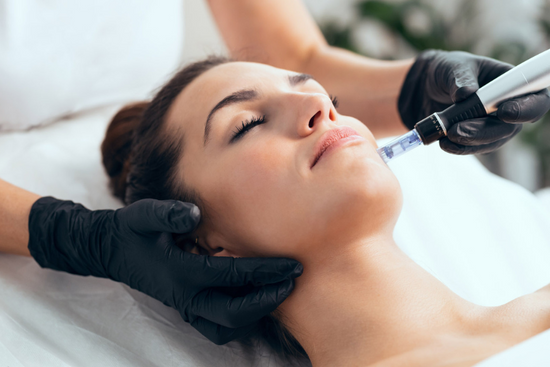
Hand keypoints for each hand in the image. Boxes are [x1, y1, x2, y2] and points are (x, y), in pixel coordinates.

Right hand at [28, 197, 302, 344]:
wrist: (111, 250)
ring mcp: (185, 307)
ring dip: (256, 313)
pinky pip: (216, 328)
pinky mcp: (185, 309)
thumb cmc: (132, 230)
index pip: (232, 276)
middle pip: (235, 312)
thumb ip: (167, 214)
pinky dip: (238, 321)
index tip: (293, 264)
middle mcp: (185, 297)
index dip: (265, 271)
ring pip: (227, 327)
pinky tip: (254, 300)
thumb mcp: (144, 214)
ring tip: (279, 290)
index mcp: (180, 272)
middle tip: (295, 278)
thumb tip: (195, 214)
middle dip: (270, 297)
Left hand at [398, 49, 549, 154]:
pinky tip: (444, 142)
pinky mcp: (477, 138)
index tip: (504, 112)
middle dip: (484, 131)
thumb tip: (466, 92)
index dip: (527, 109)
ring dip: (469, 141)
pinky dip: (459, 148)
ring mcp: (494, 125)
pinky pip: (475, 148)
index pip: (537, 99)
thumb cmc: (448, 70)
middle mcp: (510, 107)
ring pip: (492, 142)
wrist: (426, 87)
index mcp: (514, 83)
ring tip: (446, 134)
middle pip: (511, 128)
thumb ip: (461, 76)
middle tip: (457, 129)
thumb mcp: (453, 66)